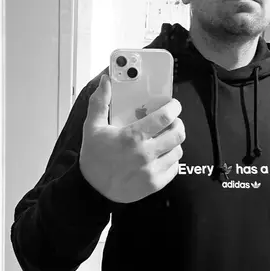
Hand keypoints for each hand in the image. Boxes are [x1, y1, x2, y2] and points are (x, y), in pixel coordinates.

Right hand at [79, 73, 184, 202]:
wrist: (91, 189)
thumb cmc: (93, 158)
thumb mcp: (92, 127)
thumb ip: (100, 102)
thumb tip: (106, 81)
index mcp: (132, 137)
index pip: (164, 118)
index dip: (174, 108)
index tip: (174, 105)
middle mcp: (145, 154)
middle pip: (177, 134)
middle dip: (178, 124)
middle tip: (172, 122)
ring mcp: (151, 171)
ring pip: (178, 151)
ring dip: (174, 142)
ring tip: (165, 139)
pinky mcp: (154, 184)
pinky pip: (174, 168)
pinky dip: (171, 160)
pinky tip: (162, 156)